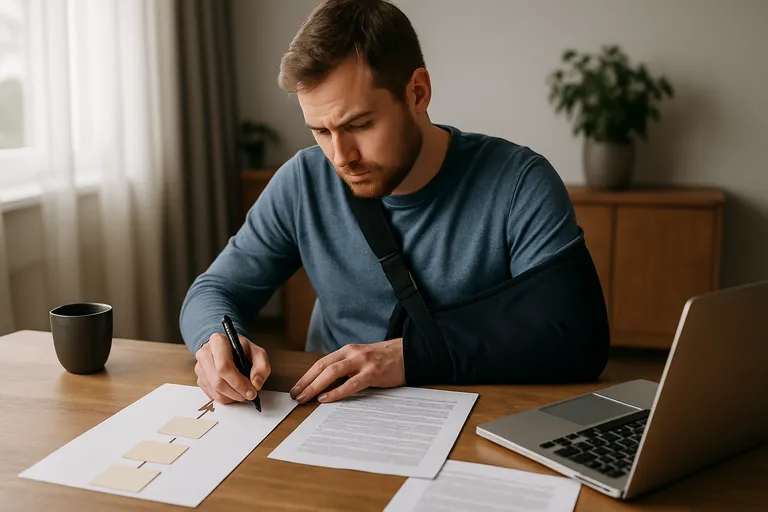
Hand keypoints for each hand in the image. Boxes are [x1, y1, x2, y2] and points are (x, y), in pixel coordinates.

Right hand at [195, 333, 270, 403]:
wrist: (228, 348)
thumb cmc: (242, 350)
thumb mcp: (257, 352)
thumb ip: (262, 366)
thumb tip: (256, 384)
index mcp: (218, 342)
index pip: (224, 366)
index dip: (238, 382)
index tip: (251, 391)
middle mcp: (205, 353)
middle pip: (218, 381)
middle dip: (236, 392)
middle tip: (249, 395)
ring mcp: (200, 367)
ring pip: (214, 390)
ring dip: (231, 397)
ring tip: (242, 393)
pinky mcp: (199, 378)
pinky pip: (211, 395)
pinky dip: (225, 398)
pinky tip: (234, 392)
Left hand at [290, 338, 404, 403]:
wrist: (408, 354)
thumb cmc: (384, 360)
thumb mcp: (362, 359)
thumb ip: (346, 369)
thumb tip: (326, 386)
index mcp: (347, 350)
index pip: (321, 363)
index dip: (306, 376)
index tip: (296, 388)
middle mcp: (352, 353)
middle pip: (322, 367)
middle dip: (306, 382)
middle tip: (295, 396)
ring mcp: (362, 362)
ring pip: (332, 373)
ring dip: (315, 386)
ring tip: (305, 398)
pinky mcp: (372, 373)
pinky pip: (350, 384)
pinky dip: (336, 392)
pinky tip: (326, 398)